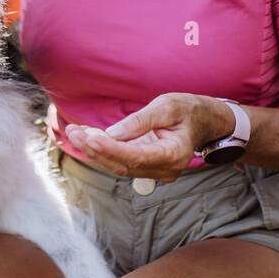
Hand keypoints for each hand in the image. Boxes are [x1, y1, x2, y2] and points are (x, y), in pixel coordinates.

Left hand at [65, 93, 234, 181]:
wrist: (204, 121)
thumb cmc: (188, 109)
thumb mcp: (167, 106)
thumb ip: (140, 121)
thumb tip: (112, 134)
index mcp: (174, 154)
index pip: (136, 157)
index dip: (111, 149)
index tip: (90, 138)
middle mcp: (165, 169)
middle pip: (123, 165)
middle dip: (95, 150)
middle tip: (73, 132)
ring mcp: (156, 171)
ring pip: (119, 165)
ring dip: (95, 151)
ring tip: (75, 133)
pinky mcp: (147, 166)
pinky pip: (122, 161)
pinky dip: (103, 150)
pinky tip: (87, 137)